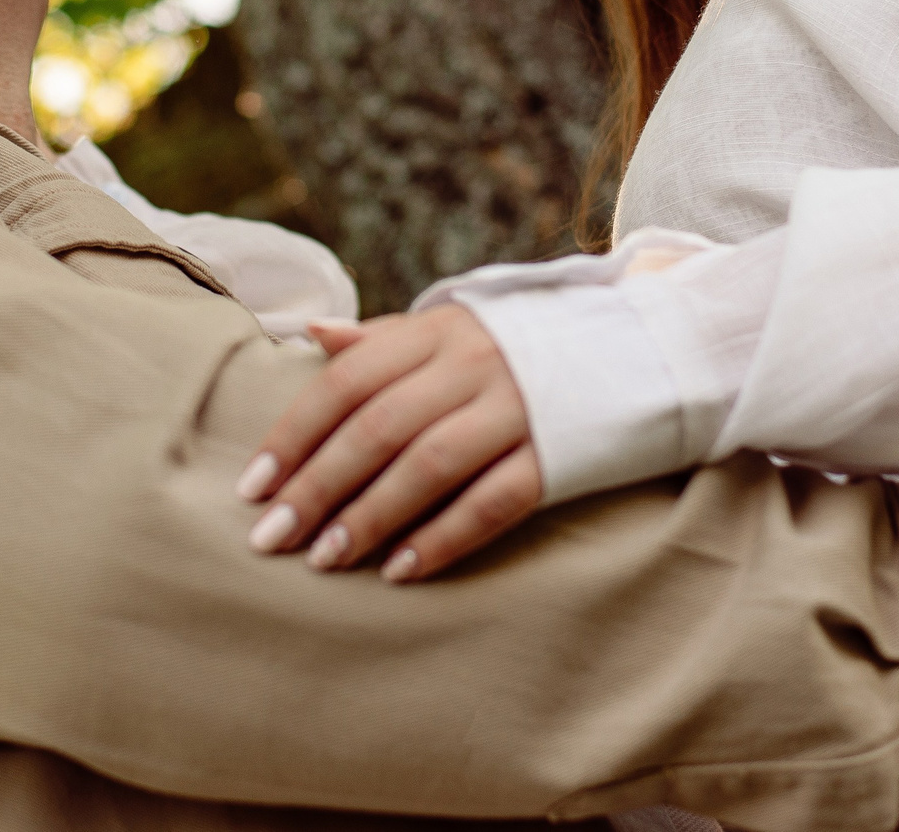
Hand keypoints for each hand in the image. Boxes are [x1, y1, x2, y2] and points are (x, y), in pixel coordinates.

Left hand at [236, 305, 540, 581]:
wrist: (646, 349)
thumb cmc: (524, 347)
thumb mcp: (455, 328)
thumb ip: (383, 340)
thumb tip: (312, 334)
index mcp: (438, 331)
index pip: (348, 381)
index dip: (295, 434)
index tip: (253, 486)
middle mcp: (474, 365)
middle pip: (378, 428)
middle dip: (317, 487)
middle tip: (271, 537)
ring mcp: (520, 410)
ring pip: (429, 466)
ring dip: (370, 517)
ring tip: (324, 561)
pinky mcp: (559, 456)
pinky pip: (493, 501)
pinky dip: (443, 537)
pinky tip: (402, 570)